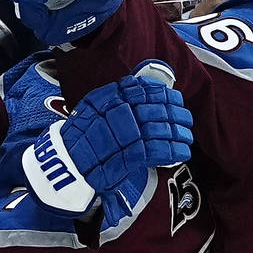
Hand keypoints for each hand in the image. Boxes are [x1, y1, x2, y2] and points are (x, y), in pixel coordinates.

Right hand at [21, 67, 193, 223]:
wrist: (65, 165)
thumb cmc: (80, 138)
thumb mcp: (92, 109)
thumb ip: (115, 97)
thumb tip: (145, 87)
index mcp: (106, 99)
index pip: (141, 89)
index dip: (162, 93)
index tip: (175, 97)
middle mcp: (114, 113)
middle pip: (155, 109)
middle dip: (175, 114)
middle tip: (187, 119)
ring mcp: (122, 136)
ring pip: (160, 130)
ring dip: (178, 133)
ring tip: (187, 137)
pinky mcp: (127, 158)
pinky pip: (157, 151)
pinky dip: (173, 151)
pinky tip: (182, 152)